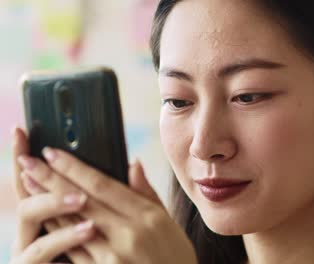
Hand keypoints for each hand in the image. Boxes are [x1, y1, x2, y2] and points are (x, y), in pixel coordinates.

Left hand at [16, 143, 196, 262]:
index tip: (53, 153)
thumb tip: (133, 163)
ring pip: (72, 225)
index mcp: (147, 216)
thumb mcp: (169, 223)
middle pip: (81, 201)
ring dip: (47, 203)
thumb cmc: (175, 258)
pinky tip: (44, 218)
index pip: (103, 186)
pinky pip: (73, 250)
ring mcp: (113, 257)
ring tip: (29, 185)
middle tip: (29, 162)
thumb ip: (147, 193)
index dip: (74, 168)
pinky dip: (57, 232)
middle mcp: (128, 234)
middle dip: (51, 179)